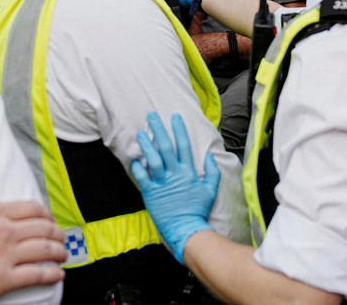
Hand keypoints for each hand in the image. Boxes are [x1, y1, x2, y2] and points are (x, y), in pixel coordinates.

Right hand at [0, 170, 65, 304]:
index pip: (32, 208)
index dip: (46, 214)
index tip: (50, 220)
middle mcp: (4, 231)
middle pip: (44, 228)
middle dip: (57, 233)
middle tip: (60, 238)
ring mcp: (5, 255)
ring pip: (45, 249)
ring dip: (59, 252)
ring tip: (63, 254)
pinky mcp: (2, 279)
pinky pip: (36, 274)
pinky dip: (51, 273)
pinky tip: (57, 274)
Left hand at [131, 112, 218, 263]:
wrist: (187, 230)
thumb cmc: (198, 211)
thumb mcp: (210, 190)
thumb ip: (212, 172)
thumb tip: (210, 156)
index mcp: (189, 172)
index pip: (184, 146)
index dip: (179, 130)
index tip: (175, 117)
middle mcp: (175, 175)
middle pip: (166, 148)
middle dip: (159, 130)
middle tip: (151, 116)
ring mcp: (162, 184)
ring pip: (152, 159)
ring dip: (146, 145)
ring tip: (140, 133)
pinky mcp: (151, 194)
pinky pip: (143, 178)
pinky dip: (138, 168)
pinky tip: (134, 159)